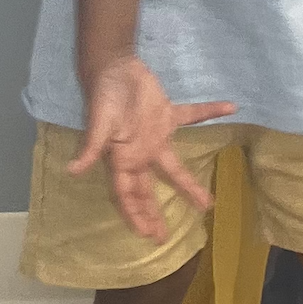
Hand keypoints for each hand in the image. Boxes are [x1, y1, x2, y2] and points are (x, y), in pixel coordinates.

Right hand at [69, 55, 234, 241]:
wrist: (113, 67)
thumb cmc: (104, 97)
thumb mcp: (98, 124)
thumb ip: (91, 147)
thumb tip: (72, 170)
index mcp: (122, 159)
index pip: (128, 195)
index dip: (135, 215)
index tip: (147, 234)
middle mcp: (139, 154)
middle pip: (148, 189)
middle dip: (154, 213)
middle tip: (165, 236)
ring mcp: (155, 136)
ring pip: (173, 167)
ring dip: (188, 184)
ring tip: (207, 203)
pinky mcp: (167, 115)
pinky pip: (192, 116)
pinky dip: (209, 112)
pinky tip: (230, 108)